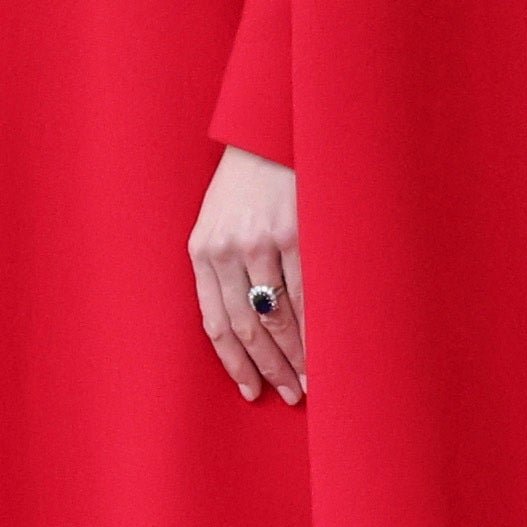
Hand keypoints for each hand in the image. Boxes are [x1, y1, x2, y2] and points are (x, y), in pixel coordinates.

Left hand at [191, 147, 302, 404]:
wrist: (269, 133)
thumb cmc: (245, 184)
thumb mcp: (218, 221)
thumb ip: (223, 266)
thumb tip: (243, 322)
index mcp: (202, 251)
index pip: (214, 322)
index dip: (234, 362)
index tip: (251, 391)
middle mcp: (227, 251)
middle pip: (246, 327)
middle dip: (268, 368)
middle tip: (290, 394)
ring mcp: (262, 244)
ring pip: (278, 317)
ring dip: (295, 356)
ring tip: (310, 383)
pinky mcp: (296, 235)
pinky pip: (306, 294)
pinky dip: (315, 328)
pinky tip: (324, 350)